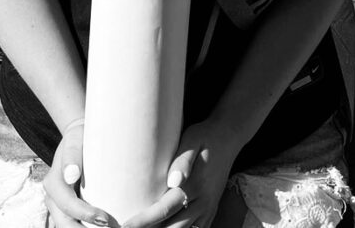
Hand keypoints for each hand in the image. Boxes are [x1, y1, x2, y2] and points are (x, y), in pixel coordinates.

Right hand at [43, 123, 113, 227]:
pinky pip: (73, 221)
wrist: (78, 135)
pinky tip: (102, 227)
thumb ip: (72, 156)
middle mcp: (52, 197)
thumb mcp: (76, 141)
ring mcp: (58, 203)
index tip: (106, 220)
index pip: (69, 205)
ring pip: (67, 225)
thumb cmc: (81, 136)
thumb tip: (71, 175)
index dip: (86, 215)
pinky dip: (85, 227)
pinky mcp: (66, 205)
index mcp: (53, 183)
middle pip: (65, 223)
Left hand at [121, 120, 238, 227]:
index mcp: (195, 184)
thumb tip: (173, 181)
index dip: (143, 221)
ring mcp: (209, 208)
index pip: (164, 209)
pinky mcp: (211, 211)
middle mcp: (203, 201)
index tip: (125, 226)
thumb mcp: (192, 139)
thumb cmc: (205, 136)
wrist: (229, 136)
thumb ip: (183, 160)